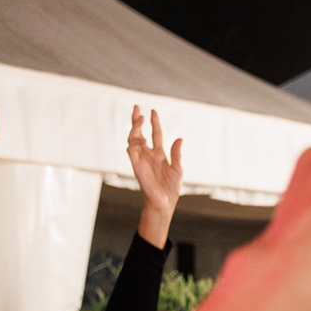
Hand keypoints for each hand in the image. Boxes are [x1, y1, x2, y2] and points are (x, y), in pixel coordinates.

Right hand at [129, 107, 184, 248]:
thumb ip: (176, 153)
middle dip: (137, 120)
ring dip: (135, 128)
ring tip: (139, 118)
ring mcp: (141, 159)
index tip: (153, 111)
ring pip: (133, 139)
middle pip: (140, 133)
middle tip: (136, 107)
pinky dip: (134, 143)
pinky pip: (131, 151)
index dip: (154, 123)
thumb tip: (179, 138)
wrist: (164, 203)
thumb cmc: (171, 188)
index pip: (155, 134)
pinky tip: (140, 138)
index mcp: (158, 154)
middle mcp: (148, 155)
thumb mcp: (177, 168)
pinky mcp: (136, 166)